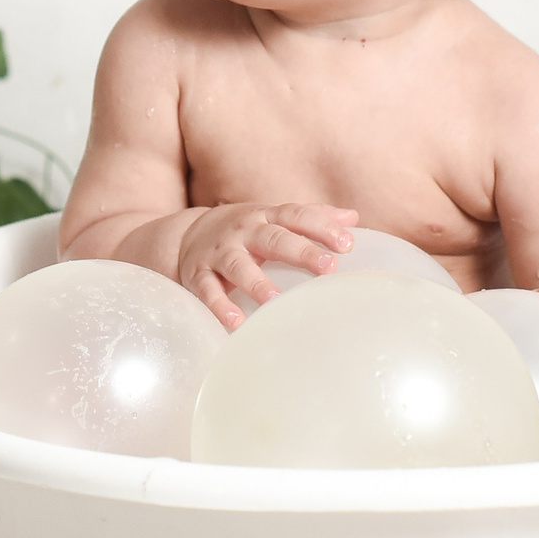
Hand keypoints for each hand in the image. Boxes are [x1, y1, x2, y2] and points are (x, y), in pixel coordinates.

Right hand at [178, 202, 358, 328]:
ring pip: (238, 265)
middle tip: (327, 267)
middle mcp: (243, 231)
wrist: (186, 235)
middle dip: (300, 252)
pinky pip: (208, 290)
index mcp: (266, 216)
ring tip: (275, 300)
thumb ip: (311, 217)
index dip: (322, 227)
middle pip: (273, 238)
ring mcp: (219, 252)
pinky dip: (220, 305)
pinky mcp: (198, 273)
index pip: (297, 216)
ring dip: (257, 282)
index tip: (347, 244)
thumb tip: (352, 218)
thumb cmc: (244, 230)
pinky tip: (235, 321)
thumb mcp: (273, 218)